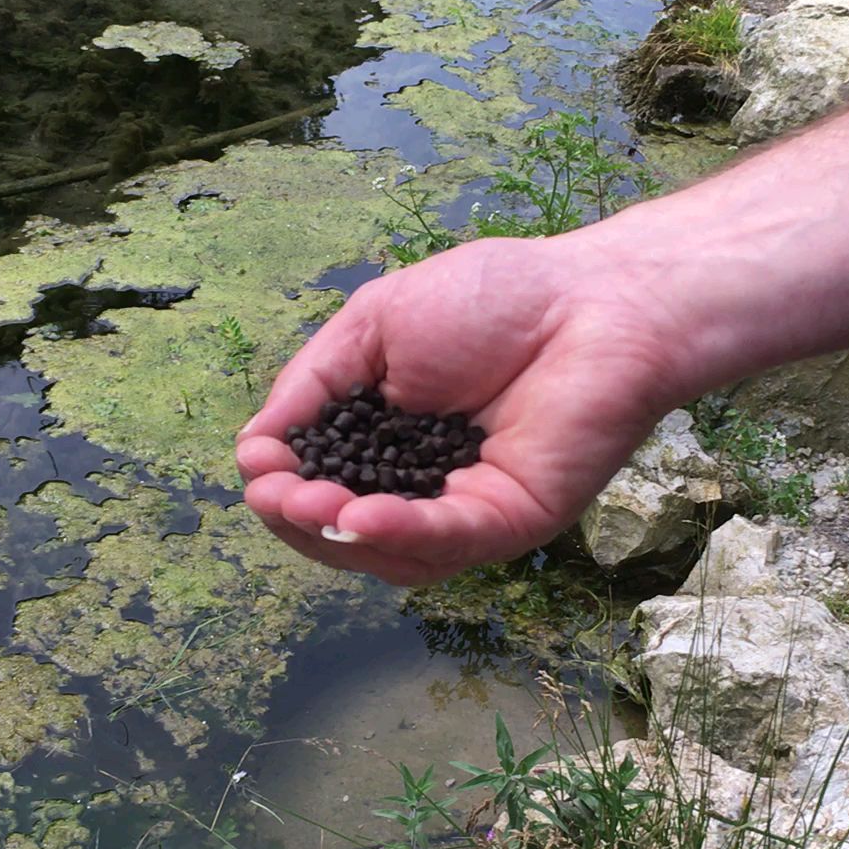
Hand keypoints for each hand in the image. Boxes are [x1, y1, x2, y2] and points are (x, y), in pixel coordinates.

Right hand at [236, 235, 688, 583]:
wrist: (593, 297)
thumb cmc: (495, 299)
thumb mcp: (373, 326)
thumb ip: (315, 384)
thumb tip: (254, 445)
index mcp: (386, 442)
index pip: (318, 484)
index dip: (280, 484)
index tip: (257, 465)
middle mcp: (422, 487)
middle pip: (342, 533)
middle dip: (298, 518)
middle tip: (274, 495)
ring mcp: (465, 511)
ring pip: (387, 552)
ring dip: (335, 535)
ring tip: (304, 503)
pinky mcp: (509, 521)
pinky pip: (446, 540)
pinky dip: (398, 533)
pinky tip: (358, 515)